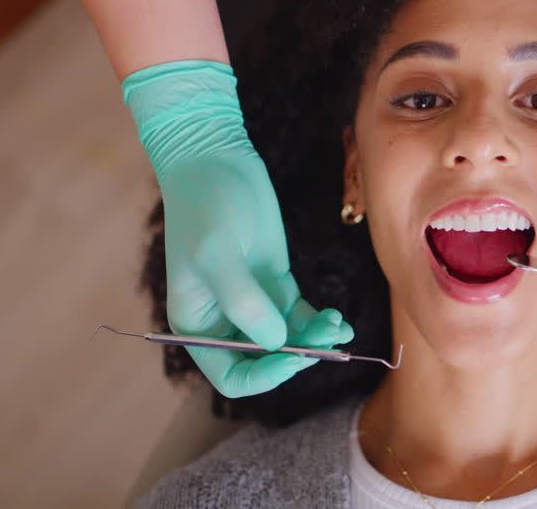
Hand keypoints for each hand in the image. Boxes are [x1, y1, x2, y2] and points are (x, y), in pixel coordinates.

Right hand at [124, 61, 353, 396]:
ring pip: (289, 340)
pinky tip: (339, 320)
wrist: (215, 159)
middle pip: (264, 362)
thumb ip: (243, 302)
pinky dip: (319, 323)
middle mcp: (223, 320)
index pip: (230, 376)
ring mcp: (252, 301)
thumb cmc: (205, 205)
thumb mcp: (218, 254)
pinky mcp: (275, 281)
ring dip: (315, 340)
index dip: (263, 377)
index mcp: (197, 325)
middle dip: (297, 357)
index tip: (293, 359)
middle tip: (327, 341)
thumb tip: (275, 344)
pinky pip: (300, 316)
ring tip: (338, 326)